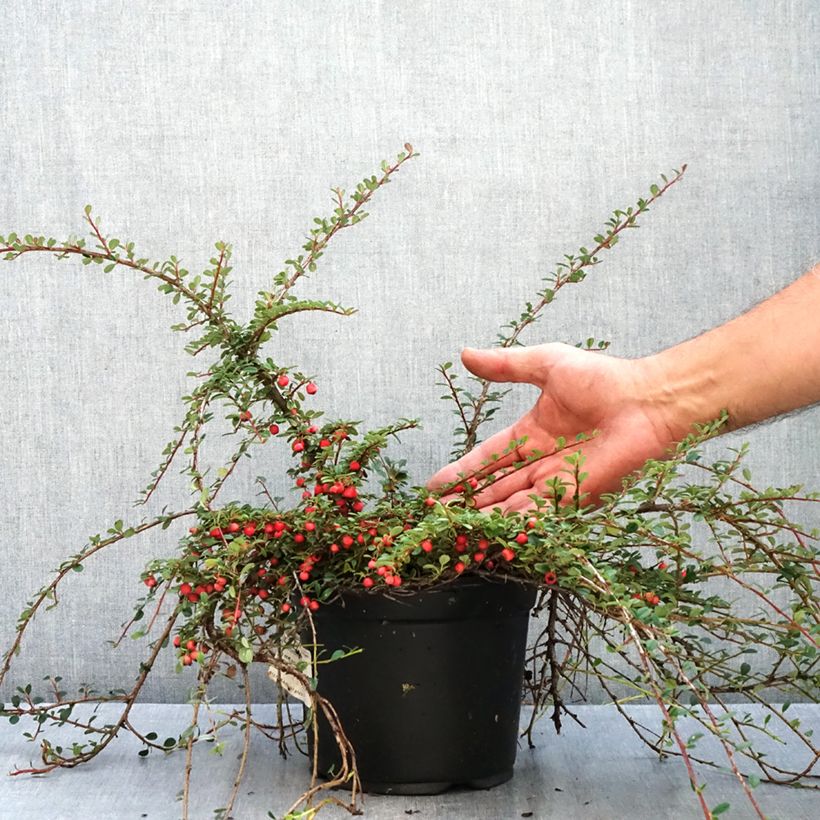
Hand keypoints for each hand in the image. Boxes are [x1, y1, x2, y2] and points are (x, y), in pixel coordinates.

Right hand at [427, 343, 681, 512]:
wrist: (648, 402)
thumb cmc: (604, 380)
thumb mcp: (546, 364)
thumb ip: (505, 366)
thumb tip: (465, 354)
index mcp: (532, 434)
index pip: (487, 457)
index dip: (462, 472)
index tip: (435, 486)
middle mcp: (541, 462)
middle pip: (495, 487)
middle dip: (467, 501)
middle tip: (435, 515)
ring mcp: (557, 483)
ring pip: (510, 506)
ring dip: (484, 518)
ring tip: (454, 529)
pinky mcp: (574, 498)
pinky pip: (537, 515)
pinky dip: (513, 527)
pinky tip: (488, 536)